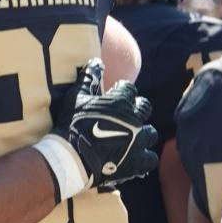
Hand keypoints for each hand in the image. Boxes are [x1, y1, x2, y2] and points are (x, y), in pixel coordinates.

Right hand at [52, 59, 157, 192]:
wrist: (71, 157)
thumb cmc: (72, 124)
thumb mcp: (76, 97)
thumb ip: (89, 78)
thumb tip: (97, 61)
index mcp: (121, 102)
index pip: (129, 89)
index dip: (121, 91)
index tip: (114, 94)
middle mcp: (134, 120)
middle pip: (144, 108)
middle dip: (137, 108)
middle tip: (126, 113)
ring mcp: (138, 142)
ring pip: (150, 133)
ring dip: (142, 132)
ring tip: (132, 135)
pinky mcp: (136, 162)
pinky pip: (150, 158)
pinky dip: (144, 156)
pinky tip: (135, 156)